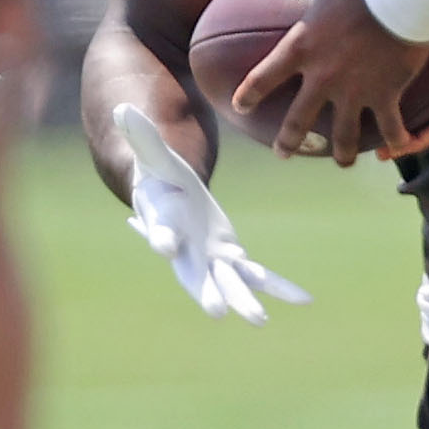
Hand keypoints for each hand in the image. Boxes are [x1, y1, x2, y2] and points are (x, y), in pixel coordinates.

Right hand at [111, 103, 310, 323]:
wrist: (168, 200)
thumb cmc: (157, 175)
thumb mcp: (153, 154)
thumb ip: (141, 136)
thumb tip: (124, 107)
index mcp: (164, 223)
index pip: (159, 231)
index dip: (162, 236)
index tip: (166, 246)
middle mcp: (186, 250)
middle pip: (196, 274)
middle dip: (207, 291)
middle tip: (218, 312)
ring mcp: (210, 259)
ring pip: (230, 283)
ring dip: (245, 300)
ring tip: (260, 320)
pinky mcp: (231, 258)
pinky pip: (260, 276)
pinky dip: (281, 287)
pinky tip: (305, 300)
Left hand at [239, 0, 426, 165]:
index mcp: (302, 47)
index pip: (265, 76)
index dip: (250, 94)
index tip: (240, 106)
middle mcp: (323, 76)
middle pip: (298, 119)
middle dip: (288, 141)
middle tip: (282, 154)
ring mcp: (354, 90)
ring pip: (343, 134)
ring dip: (342, 152)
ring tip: (342, 162)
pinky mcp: (386, 94)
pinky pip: (390, 125)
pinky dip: (397, 139)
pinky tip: (400, 147)